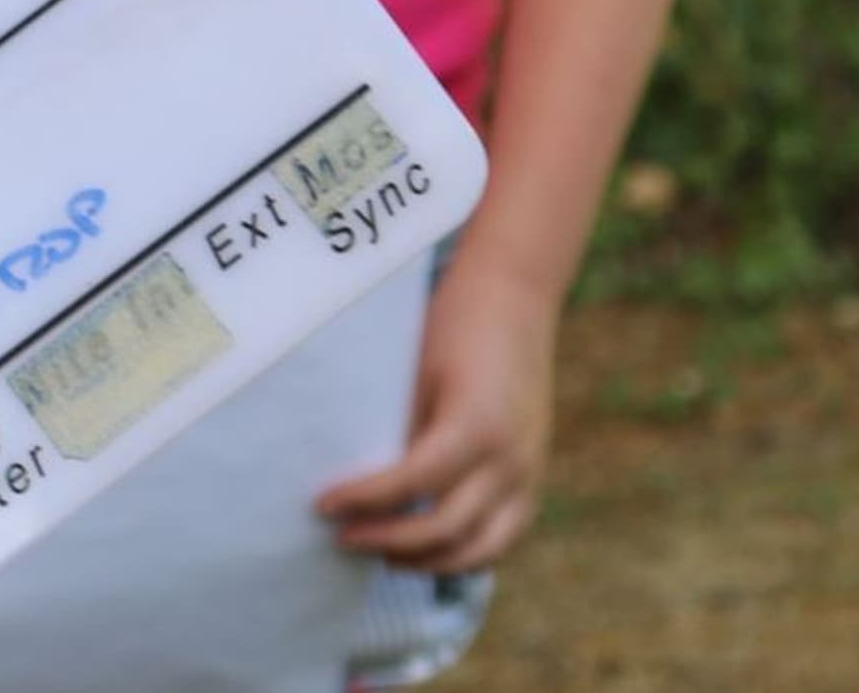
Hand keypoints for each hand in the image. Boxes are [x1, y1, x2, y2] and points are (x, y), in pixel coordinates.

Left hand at [313, 264, 557, 573]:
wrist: (513, 296)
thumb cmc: (453, 325)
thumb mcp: (418, 373)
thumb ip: (403, 429)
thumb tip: (359, 478)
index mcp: (476, 424)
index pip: (413, 482)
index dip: (365, 499)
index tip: (324, 504)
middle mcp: (510, 458)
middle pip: (446, 528)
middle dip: (389, 541)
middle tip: (343, 536)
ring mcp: (528, 472)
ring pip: (482, 550)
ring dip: (429, 562)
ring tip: (382, 554)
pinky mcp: (534, 478)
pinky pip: (503, 536)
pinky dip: (465, 551)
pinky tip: (425, 547)